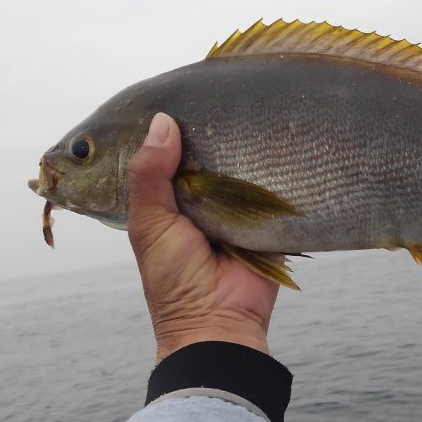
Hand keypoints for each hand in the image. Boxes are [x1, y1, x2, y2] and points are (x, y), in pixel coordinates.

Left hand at [127, 112, 279, 363]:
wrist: (221, 323)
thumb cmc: (175, 280)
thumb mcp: (150, 224)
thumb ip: (149, 175)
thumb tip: (163, 122)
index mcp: (164, 201)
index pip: (162, 156)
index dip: (162, 130)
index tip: (170, 97)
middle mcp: (198, 200)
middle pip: (201, 156)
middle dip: (205, 133)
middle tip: (212, 100)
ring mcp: (233, 207)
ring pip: (234, 166)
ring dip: (239, 149)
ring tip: (244, 110)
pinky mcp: (264, 216)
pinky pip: (267, 186)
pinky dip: (269, 168)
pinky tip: (272, 138)